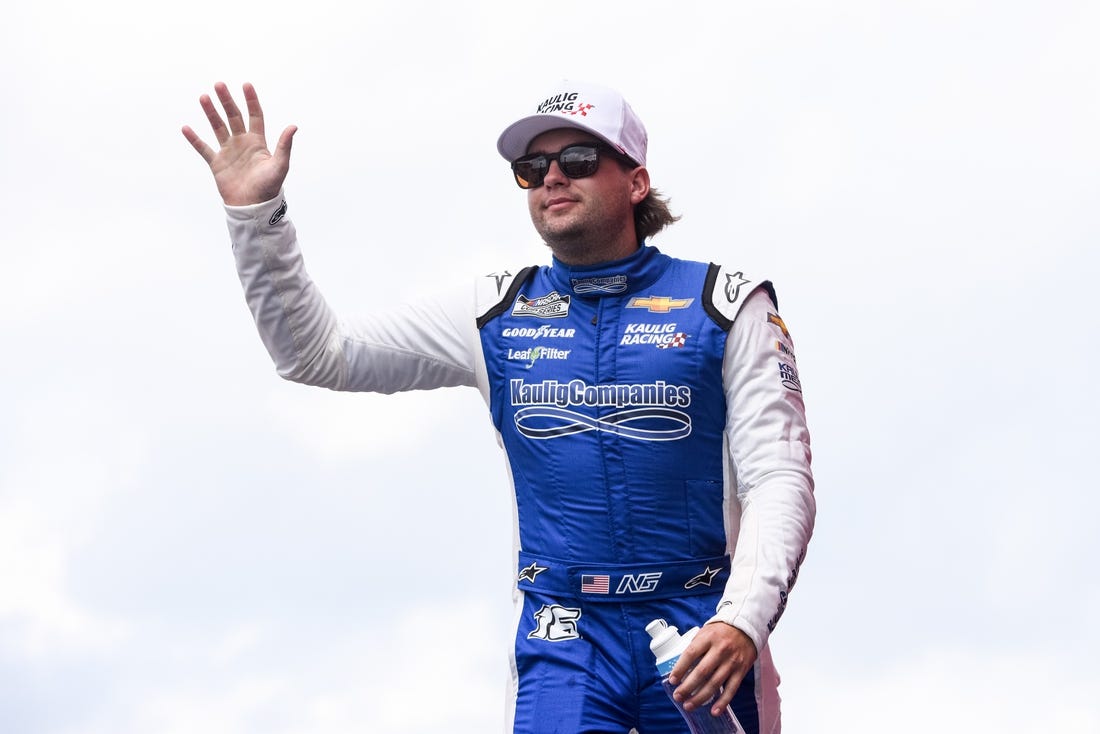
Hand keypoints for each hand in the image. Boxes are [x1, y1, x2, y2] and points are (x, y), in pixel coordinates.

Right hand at [182, 82, 296, 205]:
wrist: (253, 207)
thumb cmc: (269, 187)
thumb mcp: (280, 165)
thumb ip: (285, 145)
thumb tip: (293, 126)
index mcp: (258, 142)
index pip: (255, 116)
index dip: (251, 100)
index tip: (246, 85)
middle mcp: (242, 143)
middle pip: (233, 117)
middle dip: (227, 101)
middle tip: (219, 84)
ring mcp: (228, 152)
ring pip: (218, 127)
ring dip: (211, 113)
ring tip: (204, 97)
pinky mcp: (217, 164)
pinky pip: (204, 148)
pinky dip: (194, 139)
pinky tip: (186, 128)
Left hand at [668, 621, 756, 716]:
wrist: (746, 628)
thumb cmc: (720, 632)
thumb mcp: (705, 633)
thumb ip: (694, 647)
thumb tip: (680, 667)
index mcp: (708, 638)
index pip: (690, 654)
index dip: (680, 668)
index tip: (672, 680)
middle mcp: (720, 650)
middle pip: (702, 672)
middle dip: (688, 687)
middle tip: (678, 696)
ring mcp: (732, 661)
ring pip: (715, 683)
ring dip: (701, 697)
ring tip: (689, 705)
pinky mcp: (741, 671)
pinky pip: (731, 689)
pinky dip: (723, 702)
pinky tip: (714, 711)